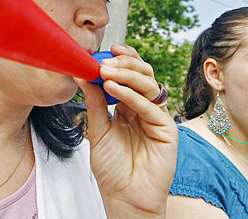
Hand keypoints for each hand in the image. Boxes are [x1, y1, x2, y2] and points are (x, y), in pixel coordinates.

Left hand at [74, 44, 177, 217]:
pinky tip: (113, 89)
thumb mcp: (97, 130)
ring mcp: (156, 117)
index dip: (122, 58)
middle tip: (104, 60)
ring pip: (149, 84)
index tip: (104, 50)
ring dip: (127, 74)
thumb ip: (94, 102)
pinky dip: (131, 95)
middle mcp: (145, 107)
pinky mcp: (166, 129)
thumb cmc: (112, 169)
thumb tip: (81, 73)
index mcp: (129, 104)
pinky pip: (150, 106)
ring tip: (105, 72)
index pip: (130, 73)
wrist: (123, 198)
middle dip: (125, 63)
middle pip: (143, 74)